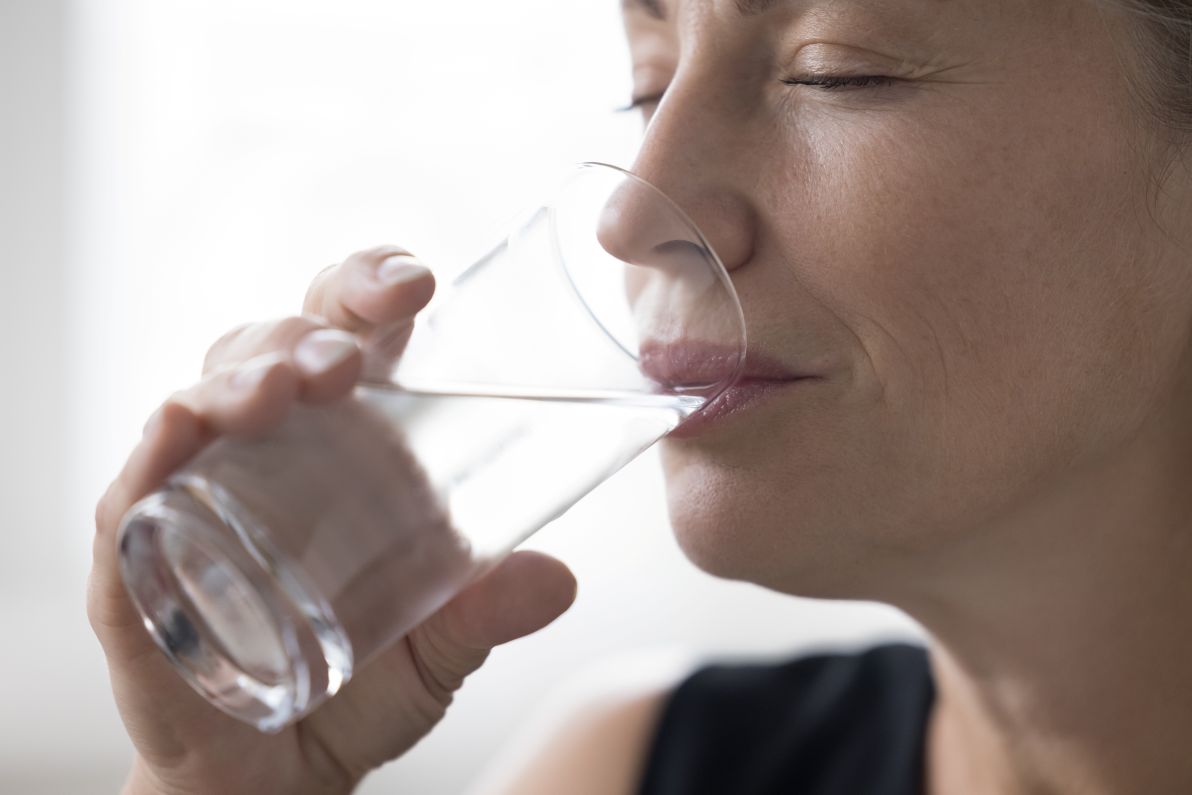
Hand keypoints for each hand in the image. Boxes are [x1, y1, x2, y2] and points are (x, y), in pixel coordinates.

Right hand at [89, 246, 577, 794]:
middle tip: (348, 362)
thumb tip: (559, 580)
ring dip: (240, 377)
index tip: (417, 284)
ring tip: (284, 391)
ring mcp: (198, 498)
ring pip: (203, 397)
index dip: (372, 286)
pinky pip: (133, 495)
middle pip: (274, 346)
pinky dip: (154, 456)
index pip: (350, 335)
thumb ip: (488, 612)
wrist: (276, 777)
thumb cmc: (356, 687)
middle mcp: (269, 452)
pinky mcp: (138, 563)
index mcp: (346, 446)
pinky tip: (180, 429)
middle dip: (308, 329)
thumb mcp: (439, 648)